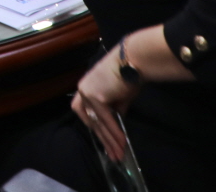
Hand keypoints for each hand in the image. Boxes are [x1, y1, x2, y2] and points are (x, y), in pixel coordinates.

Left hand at [72, 47, 140, 161]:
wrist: (133, 60)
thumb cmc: (128, 74)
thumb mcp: (120, 95)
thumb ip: (115, 108)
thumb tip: (117, 121)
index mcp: (86, 87)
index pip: (84, 111)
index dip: (93, 126)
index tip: (103, 140)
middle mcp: (83, 90)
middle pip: (91, 121)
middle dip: (103, 139)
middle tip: (112, 155)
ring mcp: (87, 93)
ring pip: (98, 124)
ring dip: (110, 141)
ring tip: (118, 155)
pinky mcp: (96, 97)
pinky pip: (106, 120)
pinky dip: (114, 133)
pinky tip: (121, 143)